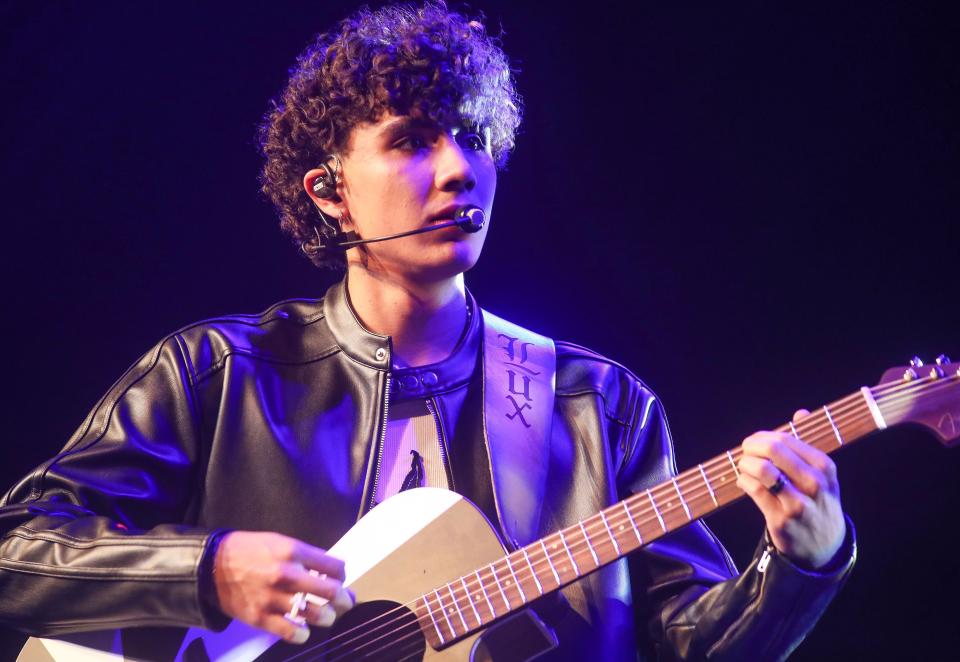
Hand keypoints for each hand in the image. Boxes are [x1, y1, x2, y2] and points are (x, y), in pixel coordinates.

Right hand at [214, 531, 353, 643]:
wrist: (211, 566)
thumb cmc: (248, 551)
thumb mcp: (279, 541)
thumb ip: (303, 555)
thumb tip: (327, 570)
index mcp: (293, 551)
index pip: (334, 566)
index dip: (342, 574)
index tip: (341, 578)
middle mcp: (287, 574)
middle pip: (331, 591)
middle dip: (344, 599)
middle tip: (346, 601)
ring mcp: (274, 598)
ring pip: (316, 615)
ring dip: (328, 617)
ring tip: (327, 616)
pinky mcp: (261, 618)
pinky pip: (292, 633)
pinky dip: (303, 634)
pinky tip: (304, 630)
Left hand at [736, 410, 845, 568]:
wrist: (824, 544)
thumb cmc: (816, 501)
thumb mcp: (822, 473)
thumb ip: (808, 442)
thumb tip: (801, 413)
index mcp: (824, 466)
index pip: (785, 438)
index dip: (762, 437)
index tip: (753, 442)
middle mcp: (815, 483)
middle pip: (773, 450)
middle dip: (751, 447)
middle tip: (744, 451)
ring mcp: (799, 503)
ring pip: (762, 470)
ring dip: (745, 464)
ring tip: (743, 466)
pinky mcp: (781, 519)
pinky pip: (754, 491)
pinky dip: (743, 481)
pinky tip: (744, 481)